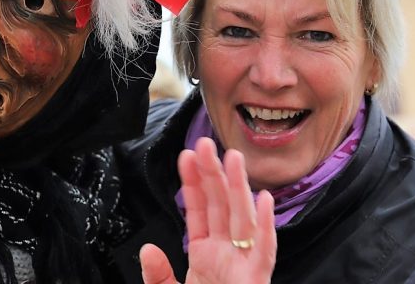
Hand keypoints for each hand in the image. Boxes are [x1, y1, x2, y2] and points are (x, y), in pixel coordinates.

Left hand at [140, 137, 275, 283]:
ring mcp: (243, 265)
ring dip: (238, 188)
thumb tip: (147, 250)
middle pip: (221, 206)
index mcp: (205, 255)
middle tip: (205, 144)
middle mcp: (226, 254)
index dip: (193, 182)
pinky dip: (266, 226)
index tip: (186, 156)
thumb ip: (158, 275)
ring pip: (242, 219)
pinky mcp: (256, 280)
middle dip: (214, 173)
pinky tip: (264, 200)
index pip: (199, 210)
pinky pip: (264, 251)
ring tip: (233, 158)